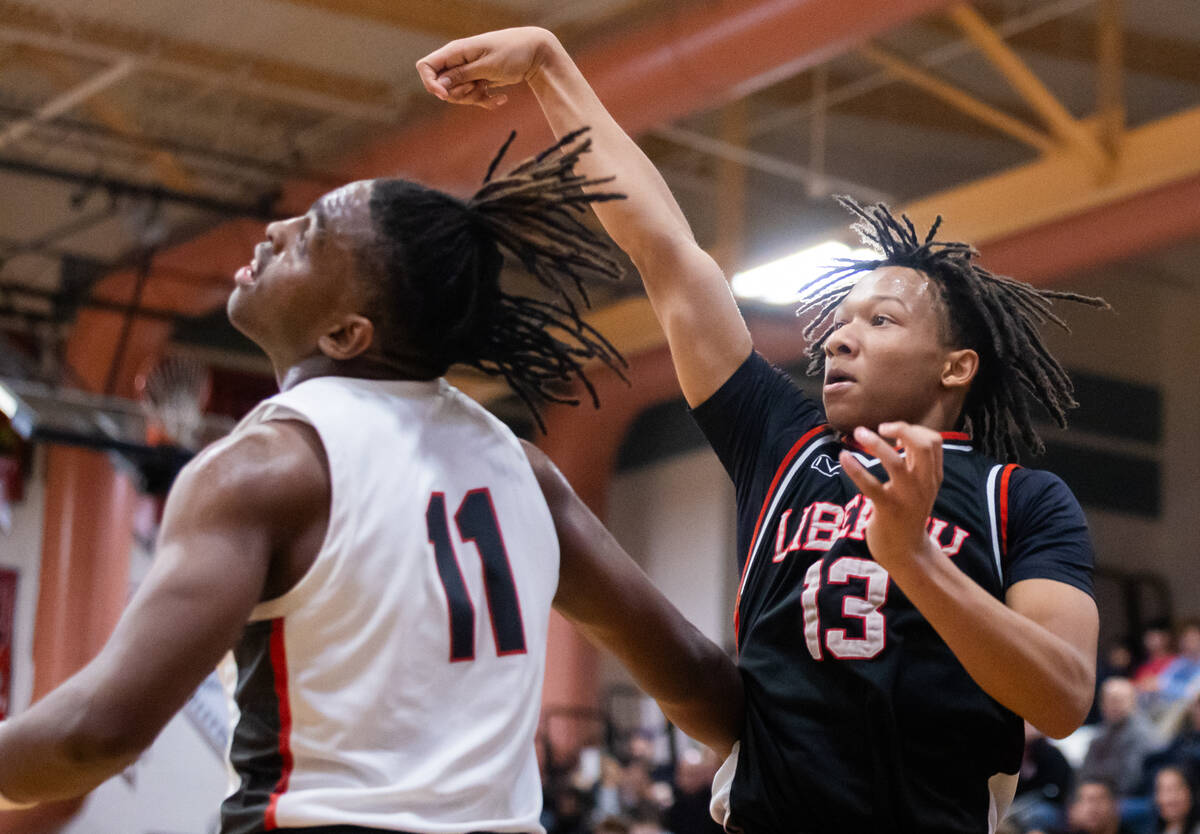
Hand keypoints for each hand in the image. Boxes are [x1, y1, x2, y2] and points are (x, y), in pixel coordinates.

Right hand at [416, 27, 558, 109]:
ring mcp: (469, 72)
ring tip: (491, 89)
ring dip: (474, 98)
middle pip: (443, 87)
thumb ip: (462, 75)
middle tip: (477, 86)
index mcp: (456, 51)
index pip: (426, 66)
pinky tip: (502, 99)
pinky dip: (487, 101)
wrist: (535, 53)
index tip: (444, 95)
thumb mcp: (487, 65)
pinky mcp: (480, 81)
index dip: (430, 83)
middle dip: (459, 94)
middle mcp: (459, 62)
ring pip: (458, 96)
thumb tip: (439, 84)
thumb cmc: (512, 53)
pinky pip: (475, 98)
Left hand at [838, 422, 943, 570]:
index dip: (914, 429)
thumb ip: (914, 462)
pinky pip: (870, 485)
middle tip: (881, 426)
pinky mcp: (887, 509)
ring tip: (858, 433)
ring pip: (894, 462)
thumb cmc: (908, 513)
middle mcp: (923, 484)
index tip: (894, 431)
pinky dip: (855, 468)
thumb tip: (901, 433)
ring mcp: (906, 497)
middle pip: (924, 445)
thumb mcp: (920, 486)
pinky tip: (843, 457)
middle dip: (903, 428)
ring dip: (875, 443)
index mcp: (932, 476)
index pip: (934, 441)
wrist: (906, 552)